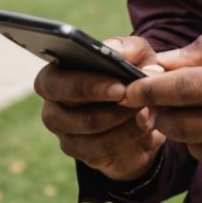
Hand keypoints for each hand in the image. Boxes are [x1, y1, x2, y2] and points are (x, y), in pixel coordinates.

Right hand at [35, 35, 164, 180]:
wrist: (145, 106)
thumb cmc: (132, 71)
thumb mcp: (135, 53)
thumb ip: (127, 48)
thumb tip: (116, 54)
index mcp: (55, 77)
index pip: (53, 83)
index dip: (85, 86)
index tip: (119, 88)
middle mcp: (54, 108)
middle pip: (72, 116)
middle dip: (111, 109)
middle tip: (138, 101)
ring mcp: (66, 135)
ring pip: (93, 137)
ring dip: (124, 122)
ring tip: (148, 109)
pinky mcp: (84, 154)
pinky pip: (104, 151)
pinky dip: (129, 137)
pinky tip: (146, 125)